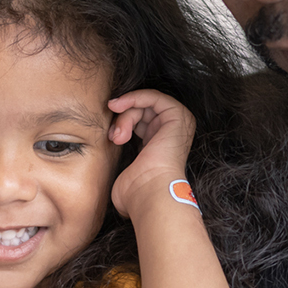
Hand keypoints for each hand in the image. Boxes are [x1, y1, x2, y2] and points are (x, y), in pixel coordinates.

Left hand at [108, 89, 197, 218]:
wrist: (148, 192)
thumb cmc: (136, 190)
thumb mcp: (125, 170)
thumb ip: (123, 159)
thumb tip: (112, 161)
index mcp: (162, 146)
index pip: (141, 122)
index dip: (124, 121)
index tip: (109, 131)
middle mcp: (172, 134)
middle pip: (142, 112)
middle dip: (123, 120)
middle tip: (113, 137)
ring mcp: (178, 125)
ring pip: (145, 105)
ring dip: (125, 115)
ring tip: (117, 136)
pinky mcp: (178, 115)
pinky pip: (153, 96)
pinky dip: (134, 98)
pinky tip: (119, 107)